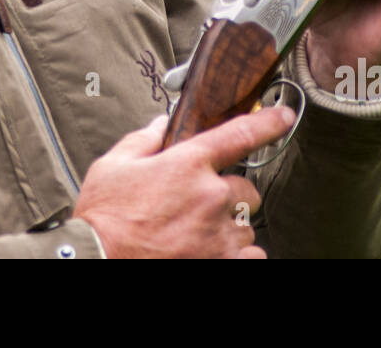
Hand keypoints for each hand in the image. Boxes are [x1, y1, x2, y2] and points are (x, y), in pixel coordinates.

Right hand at [73, 107, 294, 258]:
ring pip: (247, 225)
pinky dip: (238, 256)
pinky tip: (212, 253)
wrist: (96, 261)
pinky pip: (252, 256)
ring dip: (230, 228)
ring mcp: (219, 235)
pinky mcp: (222, 264)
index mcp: (187, 165)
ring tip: (197, 235)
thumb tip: (162, 124)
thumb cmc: (103, 219)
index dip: (268, 122)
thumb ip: (143, 141)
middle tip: (200, 207)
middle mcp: (211, 197)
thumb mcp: (113, 166)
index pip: (240, 134)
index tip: (284, 117)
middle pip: (247, 190)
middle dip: (229, 196)